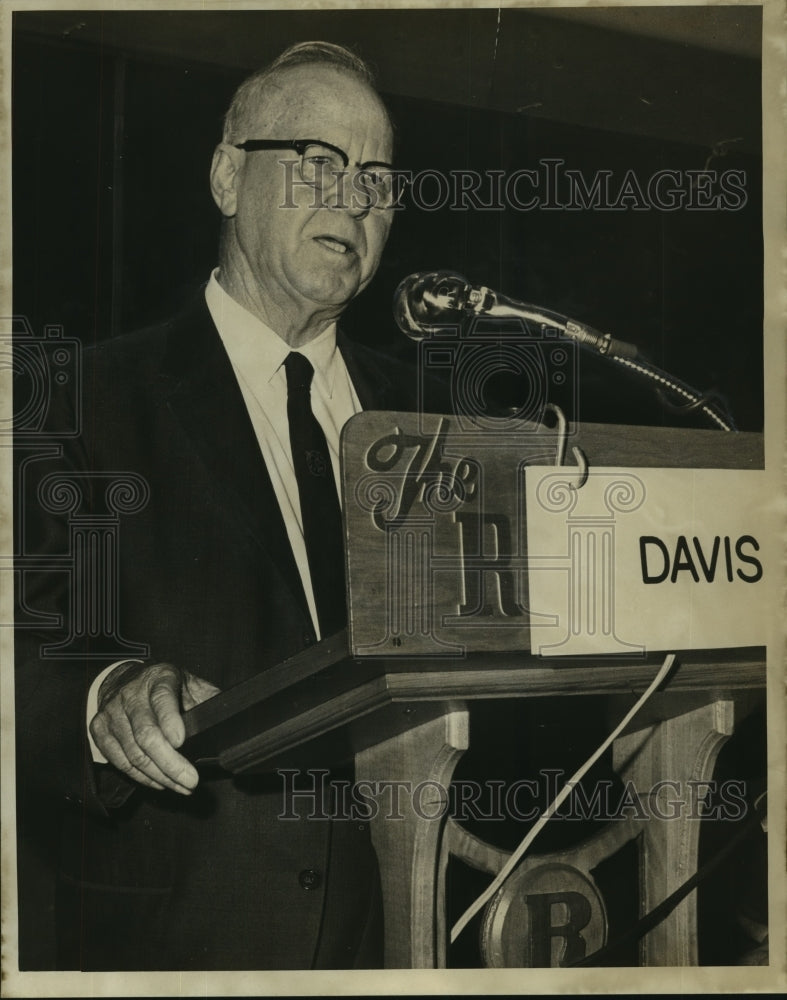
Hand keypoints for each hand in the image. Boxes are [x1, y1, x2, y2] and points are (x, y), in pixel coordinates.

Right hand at [89, 661, 219, 793]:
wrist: (124, 679)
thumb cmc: (165, 686)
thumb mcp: (190, 683)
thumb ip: (209, 698)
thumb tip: (232, 717)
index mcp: (159, 677)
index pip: (162, 697)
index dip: (170, 720)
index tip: (181, 741)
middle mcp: (131, 693)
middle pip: (146, 733)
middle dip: (169, 762)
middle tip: (190, 781)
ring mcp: (112, 712)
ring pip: (133, 752)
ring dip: (159, 776)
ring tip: (181, 787)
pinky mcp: (98, 729)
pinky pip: (119, 761)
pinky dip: (141, 777)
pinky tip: (160, 782)